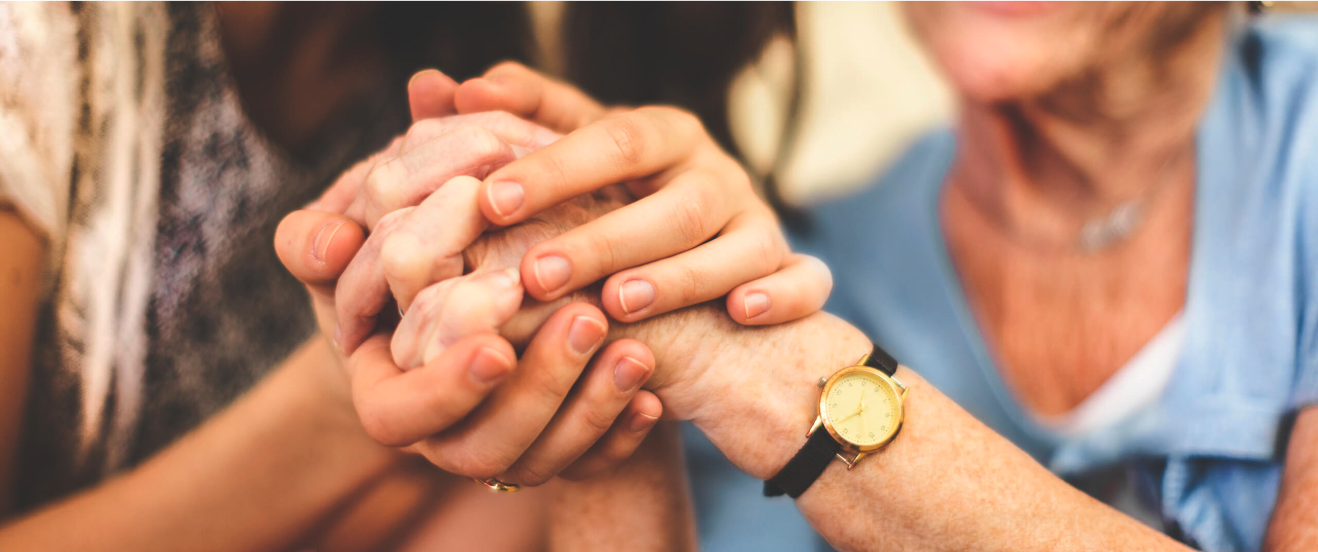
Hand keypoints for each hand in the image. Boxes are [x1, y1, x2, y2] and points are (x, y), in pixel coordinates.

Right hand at [277, 204, 663, 486]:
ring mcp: (504, 450)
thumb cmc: (402, 258)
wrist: (473, 293)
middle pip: (480, 451)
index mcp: (386, 395)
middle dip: (536, 390)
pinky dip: (621, 433)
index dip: (445, 388)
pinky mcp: (558, 449)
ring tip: (634, 350)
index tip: (497, 342)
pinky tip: (654, 397)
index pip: (398, 417)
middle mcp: (442, 438)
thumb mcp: (357, 245)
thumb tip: (329, 239)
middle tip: (586, 319)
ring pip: (540, 463)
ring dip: (590, 408)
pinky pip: (591, 466)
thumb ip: (324, 239)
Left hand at [451, 62, 833, 327]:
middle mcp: (714, 173)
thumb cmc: (613, 204)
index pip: (610, 138)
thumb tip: (429, 86)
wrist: (698, 266)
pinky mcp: (791, 269)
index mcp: (661, 135)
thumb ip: (508, 127)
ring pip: (736, 243)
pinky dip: (783, 293)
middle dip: (603, 236)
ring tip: (617, 302)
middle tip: (536, 273)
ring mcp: (758, 222)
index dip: (553, 169)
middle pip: (670, 201)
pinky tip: (743, 314)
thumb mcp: (566, 162)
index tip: (486, 199)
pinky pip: (805, 279)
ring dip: (679, 274)